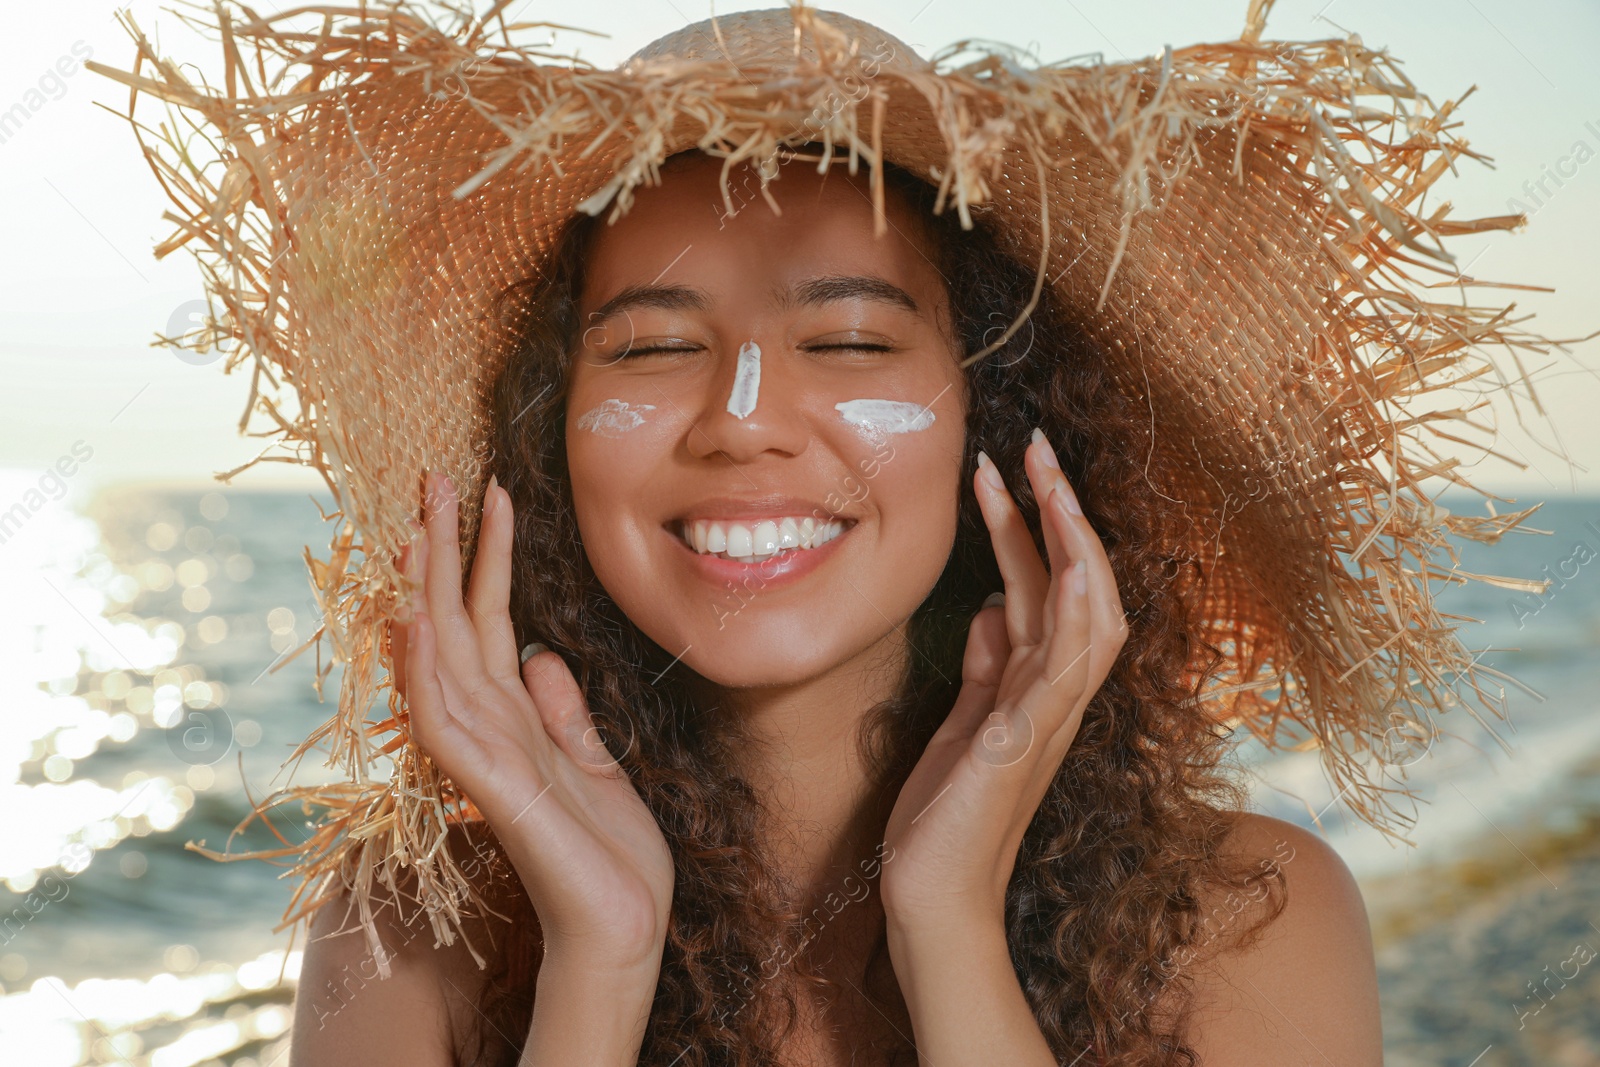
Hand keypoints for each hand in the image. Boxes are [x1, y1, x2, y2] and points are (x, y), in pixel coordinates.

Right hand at [390, 472, 673, 970]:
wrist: (625, 925)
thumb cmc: (611, 854)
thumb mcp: (598, 764)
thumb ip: (566, 714)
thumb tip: (543, 658)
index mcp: (518, 717)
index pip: (490, 620)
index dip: (487, 556)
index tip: (489, 492)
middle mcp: (491, 729)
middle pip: (455, 624)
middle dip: (443, 551)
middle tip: (432, 476)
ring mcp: (485, 758)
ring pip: (438, 661)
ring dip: (424, 594)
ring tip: (416, 528)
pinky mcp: (493, 790)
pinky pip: (446, 723)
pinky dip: (426, 673)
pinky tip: (417, 623)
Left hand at [880, 428, 1127, 928]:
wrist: (933, 901)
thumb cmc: (945, 820)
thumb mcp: (962, 725)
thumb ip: (986, 671)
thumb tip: (995, 610)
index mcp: (1035, 689)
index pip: (1052, 589)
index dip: (1038, 527)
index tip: (1008, 470)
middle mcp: (1053, 698)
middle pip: (1082, 586)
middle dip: (1062, 513)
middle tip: (1035, 446)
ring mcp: (1044, 721)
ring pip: (1087, 614)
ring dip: (1072, 544)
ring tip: (1047, 480)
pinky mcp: (1020, 745)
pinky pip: (1065, 670)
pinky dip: (1074, 616)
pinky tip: (1066, 570)